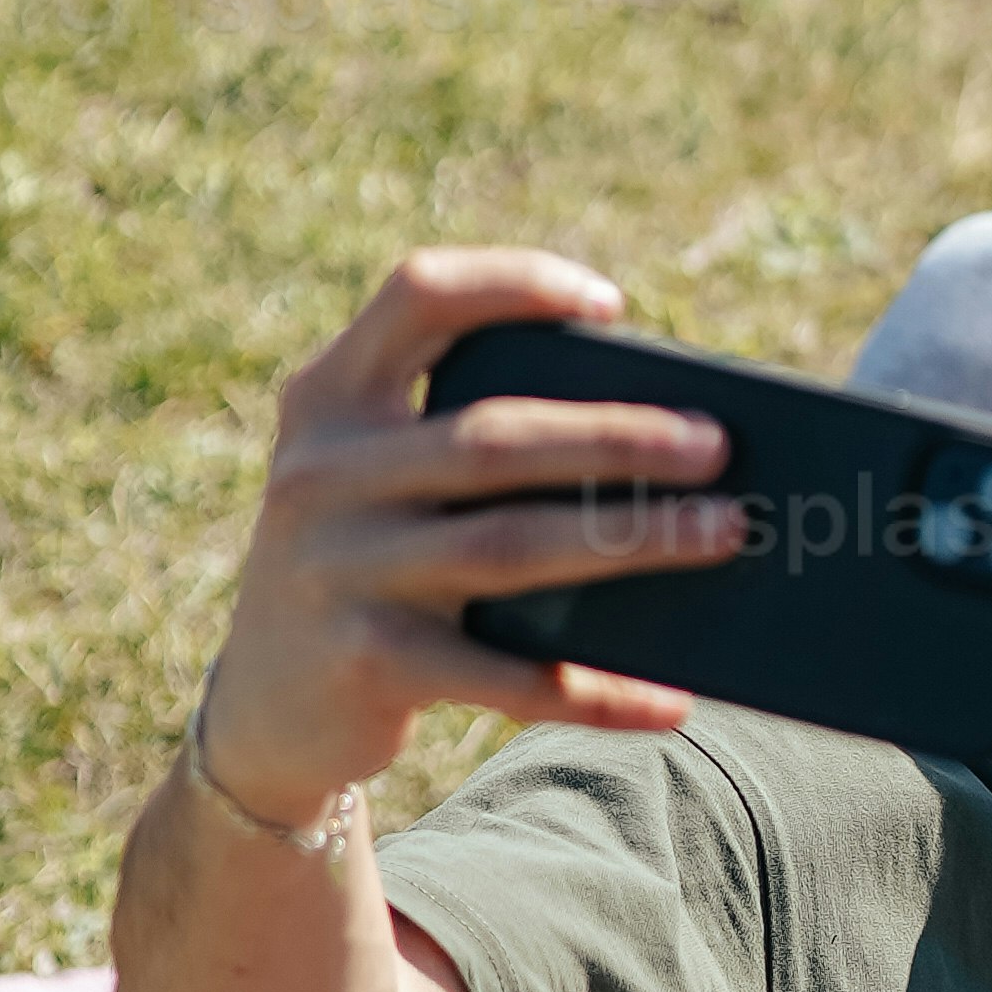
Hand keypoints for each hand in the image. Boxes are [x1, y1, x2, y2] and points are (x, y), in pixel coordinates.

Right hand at [197, 247, 746, 820]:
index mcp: (330, 397)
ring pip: (510, 548)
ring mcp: (339, 570)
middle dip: (618, 438)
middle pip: (493, 439)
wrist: (266, 707)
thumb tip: (668, 440)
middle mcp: (322, 473)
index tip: (613, 306)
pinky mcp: (367, 665)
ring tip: (725, 533)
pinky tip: (673, 697)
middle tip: (717, 446)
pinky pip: (508, 679)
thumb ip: (473, 441)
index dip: (515, 283)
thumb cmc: (375, 562)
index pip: (418, 297)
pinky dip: (599, 690)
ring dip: (632, 540)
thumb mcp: (384, 480)